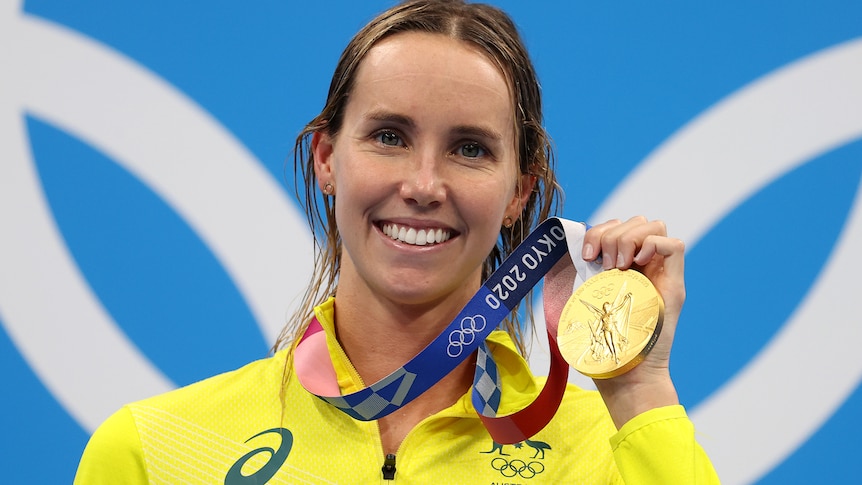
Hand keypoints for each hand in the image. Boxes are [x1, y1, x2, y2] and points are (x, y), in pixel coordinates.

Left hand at [581, 216, 684, 427]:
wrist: (626, 375)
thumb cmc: (602, 346)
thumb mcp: (584, 304)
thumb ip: (581, 279)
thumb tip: (563, 254)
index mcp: (622, 267)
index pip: (619, 227)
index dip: (601, 230)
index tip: (587, 255)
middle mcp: (644, 267)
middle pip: (636, 221)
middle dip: (613, 234)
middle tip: (603, 264)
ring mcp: (661, 275)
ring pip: (654, 226)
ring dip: (629, 239)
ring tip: (617, 267)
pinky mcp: (675, 286)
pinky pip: (675, 244)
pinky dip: (653, 244)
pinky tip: (635, 265)